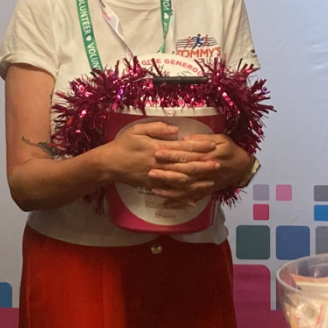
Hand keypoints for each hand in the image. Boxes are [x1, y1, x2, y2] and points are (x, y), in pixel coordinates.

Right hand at [101, 120, 216, 194]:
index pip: (183, 148)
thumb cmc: (123, 144)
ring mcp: (157, 177)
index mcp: (158, 148)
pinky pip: (171, 192)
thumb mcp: (137, 130)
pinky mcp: (152, 186)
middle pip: (185, 166)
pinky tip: (194, 199)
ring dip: (197, 181)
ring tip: (211, 181)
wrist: (109, 164)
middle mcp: (160, 164)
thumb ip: (157, 128)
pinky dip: (183, 196)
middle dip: (203, 165)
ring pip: (181, 181)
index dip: (198, 147)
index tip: (212, 146)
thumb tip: (176, 129)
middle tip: (218, 164)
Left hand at [147, 134, 251, 205]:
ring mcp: (205, 184)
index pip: (186, 156)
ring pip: (185, 189)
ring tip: (153, 189)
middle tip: (150, 172)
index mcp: (207, 157)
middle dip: (166, 174)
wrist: (242, 167)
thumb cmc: (230, 149)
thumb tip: (184, 139)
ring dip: (169, 190)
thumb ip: (202, 139)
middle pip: (183, 174)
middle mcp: (204, 172)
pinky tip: (166, 204)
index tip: (157, 153)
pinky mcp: (205, 192)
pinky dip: (179, 203)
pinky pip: (191, 199)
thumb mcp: (220, 139)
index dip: (172, 155)